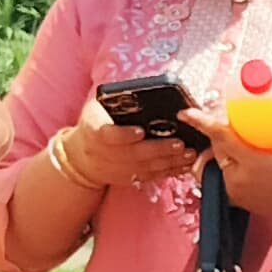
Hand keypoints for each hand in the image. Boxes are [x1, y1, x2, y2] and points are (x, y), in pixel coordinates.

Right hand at [66, 98, 202, 190]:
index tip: (140, 131)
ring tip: (189, 154)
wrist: (81, 157)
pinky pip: (151, 176)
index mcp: (95, 132)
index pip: (109, 135)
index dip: (124, 135)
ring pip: (146, 167)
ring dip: (169, 162)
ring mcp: (117, 169)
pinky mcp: (128, 179)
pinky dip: (169, 172)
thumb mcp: (95, 110)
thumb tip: (140, 92)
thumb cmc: (94, 124)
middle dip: (158, 149)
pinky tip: (185, 165)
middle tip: (180, 143)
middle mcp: (106, 153)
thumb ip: (114, 103)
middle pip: (134, 153)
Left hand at [205, 118, 271, 233]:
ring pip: (223, 169)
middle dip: (219, 139)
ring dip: (226, 156)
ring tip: (242, 146)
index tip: (186, 113)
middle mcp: (240, 181)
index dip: (202, 122)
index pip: (220, 137)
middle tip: (233, 126)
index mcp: (252, 163)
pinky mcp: (250, 206)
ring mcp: (243, 196)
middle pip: (217, 153)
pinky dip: (235, 171)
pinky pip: (232, 183)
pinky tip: (252, 164)